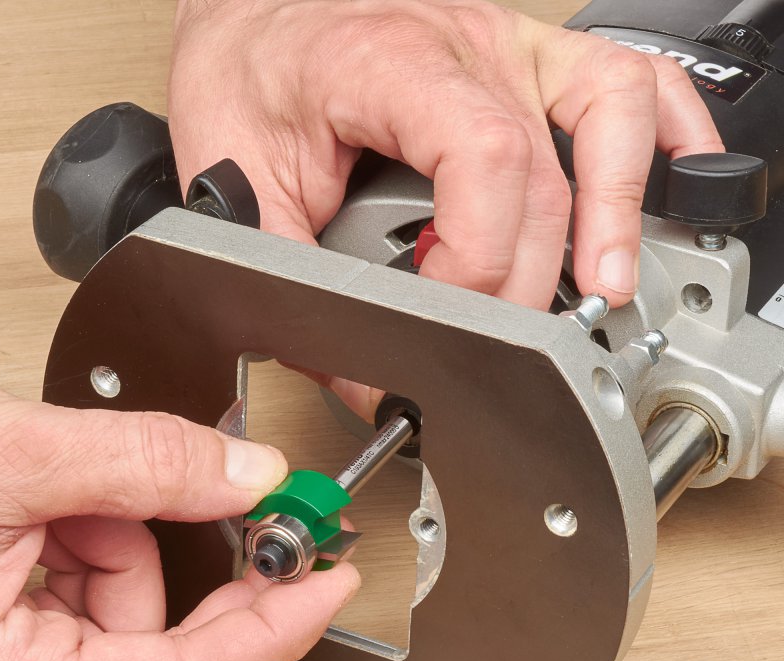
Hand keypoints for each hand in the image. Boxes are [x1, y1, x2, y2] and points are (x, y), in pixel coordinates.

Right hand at [0, 383, 358, 660]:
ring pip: (124, 604)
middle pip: (162, 644)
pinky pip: (84, 585)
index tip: (333, 582)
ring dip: (127, 534)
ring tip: (75, 488)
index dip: (274, 627)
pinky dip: (93, 533)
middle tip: (257, 514)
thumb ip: (141, 461)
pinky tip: (57, 502)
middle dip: (205, 567)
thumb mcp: (10, 460)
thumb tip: (248, 470)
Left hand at [169, 0, 721, 312]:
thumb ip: (296, 281)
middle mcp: (466, 48)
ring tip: (606, 286)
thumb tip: (360, 374)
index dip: (482, 261)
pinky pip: (625, 81)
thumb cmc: (249, 77)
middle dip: (529, 281)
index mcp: (391, 64)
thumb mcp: (245, 184)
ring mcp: (509, 49)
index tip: (455, 319)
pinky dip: (660, 137)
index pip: (484, 163)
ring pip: (609, 119)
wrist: (257, 19)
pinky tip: (665, 185)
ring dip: (619, 213)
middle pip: (543, 177)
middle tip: (505, 342)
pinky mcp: (529, 61)